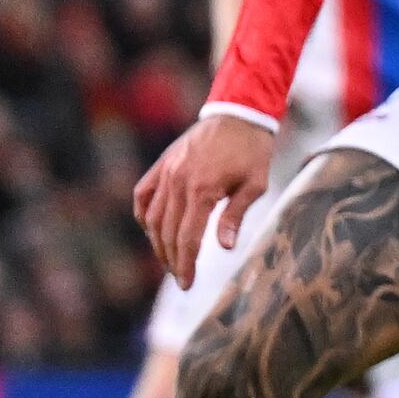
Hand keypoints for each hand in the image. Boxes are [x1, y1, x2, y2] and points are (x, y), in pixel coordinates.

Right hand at [133, 113, 279, 286]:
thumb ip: (235, 215)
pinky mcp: (161, 165)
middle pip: (168, 232)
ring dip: (158, 242)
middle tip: (180, 277)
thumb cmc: (252, 150)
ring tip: (170, 259)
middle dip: (172, 259)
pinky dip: (145, 215)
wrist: (239, 113)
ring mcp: (166, 173)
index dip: (186, 264)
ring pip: (152, 218)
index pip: (188, 238)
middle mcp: (178, 182)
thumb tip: (224, 248)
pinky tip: (152, 230)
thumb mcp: (255, 184)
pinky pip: (143, 195)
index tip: (187, 284)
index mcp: (202, 190)